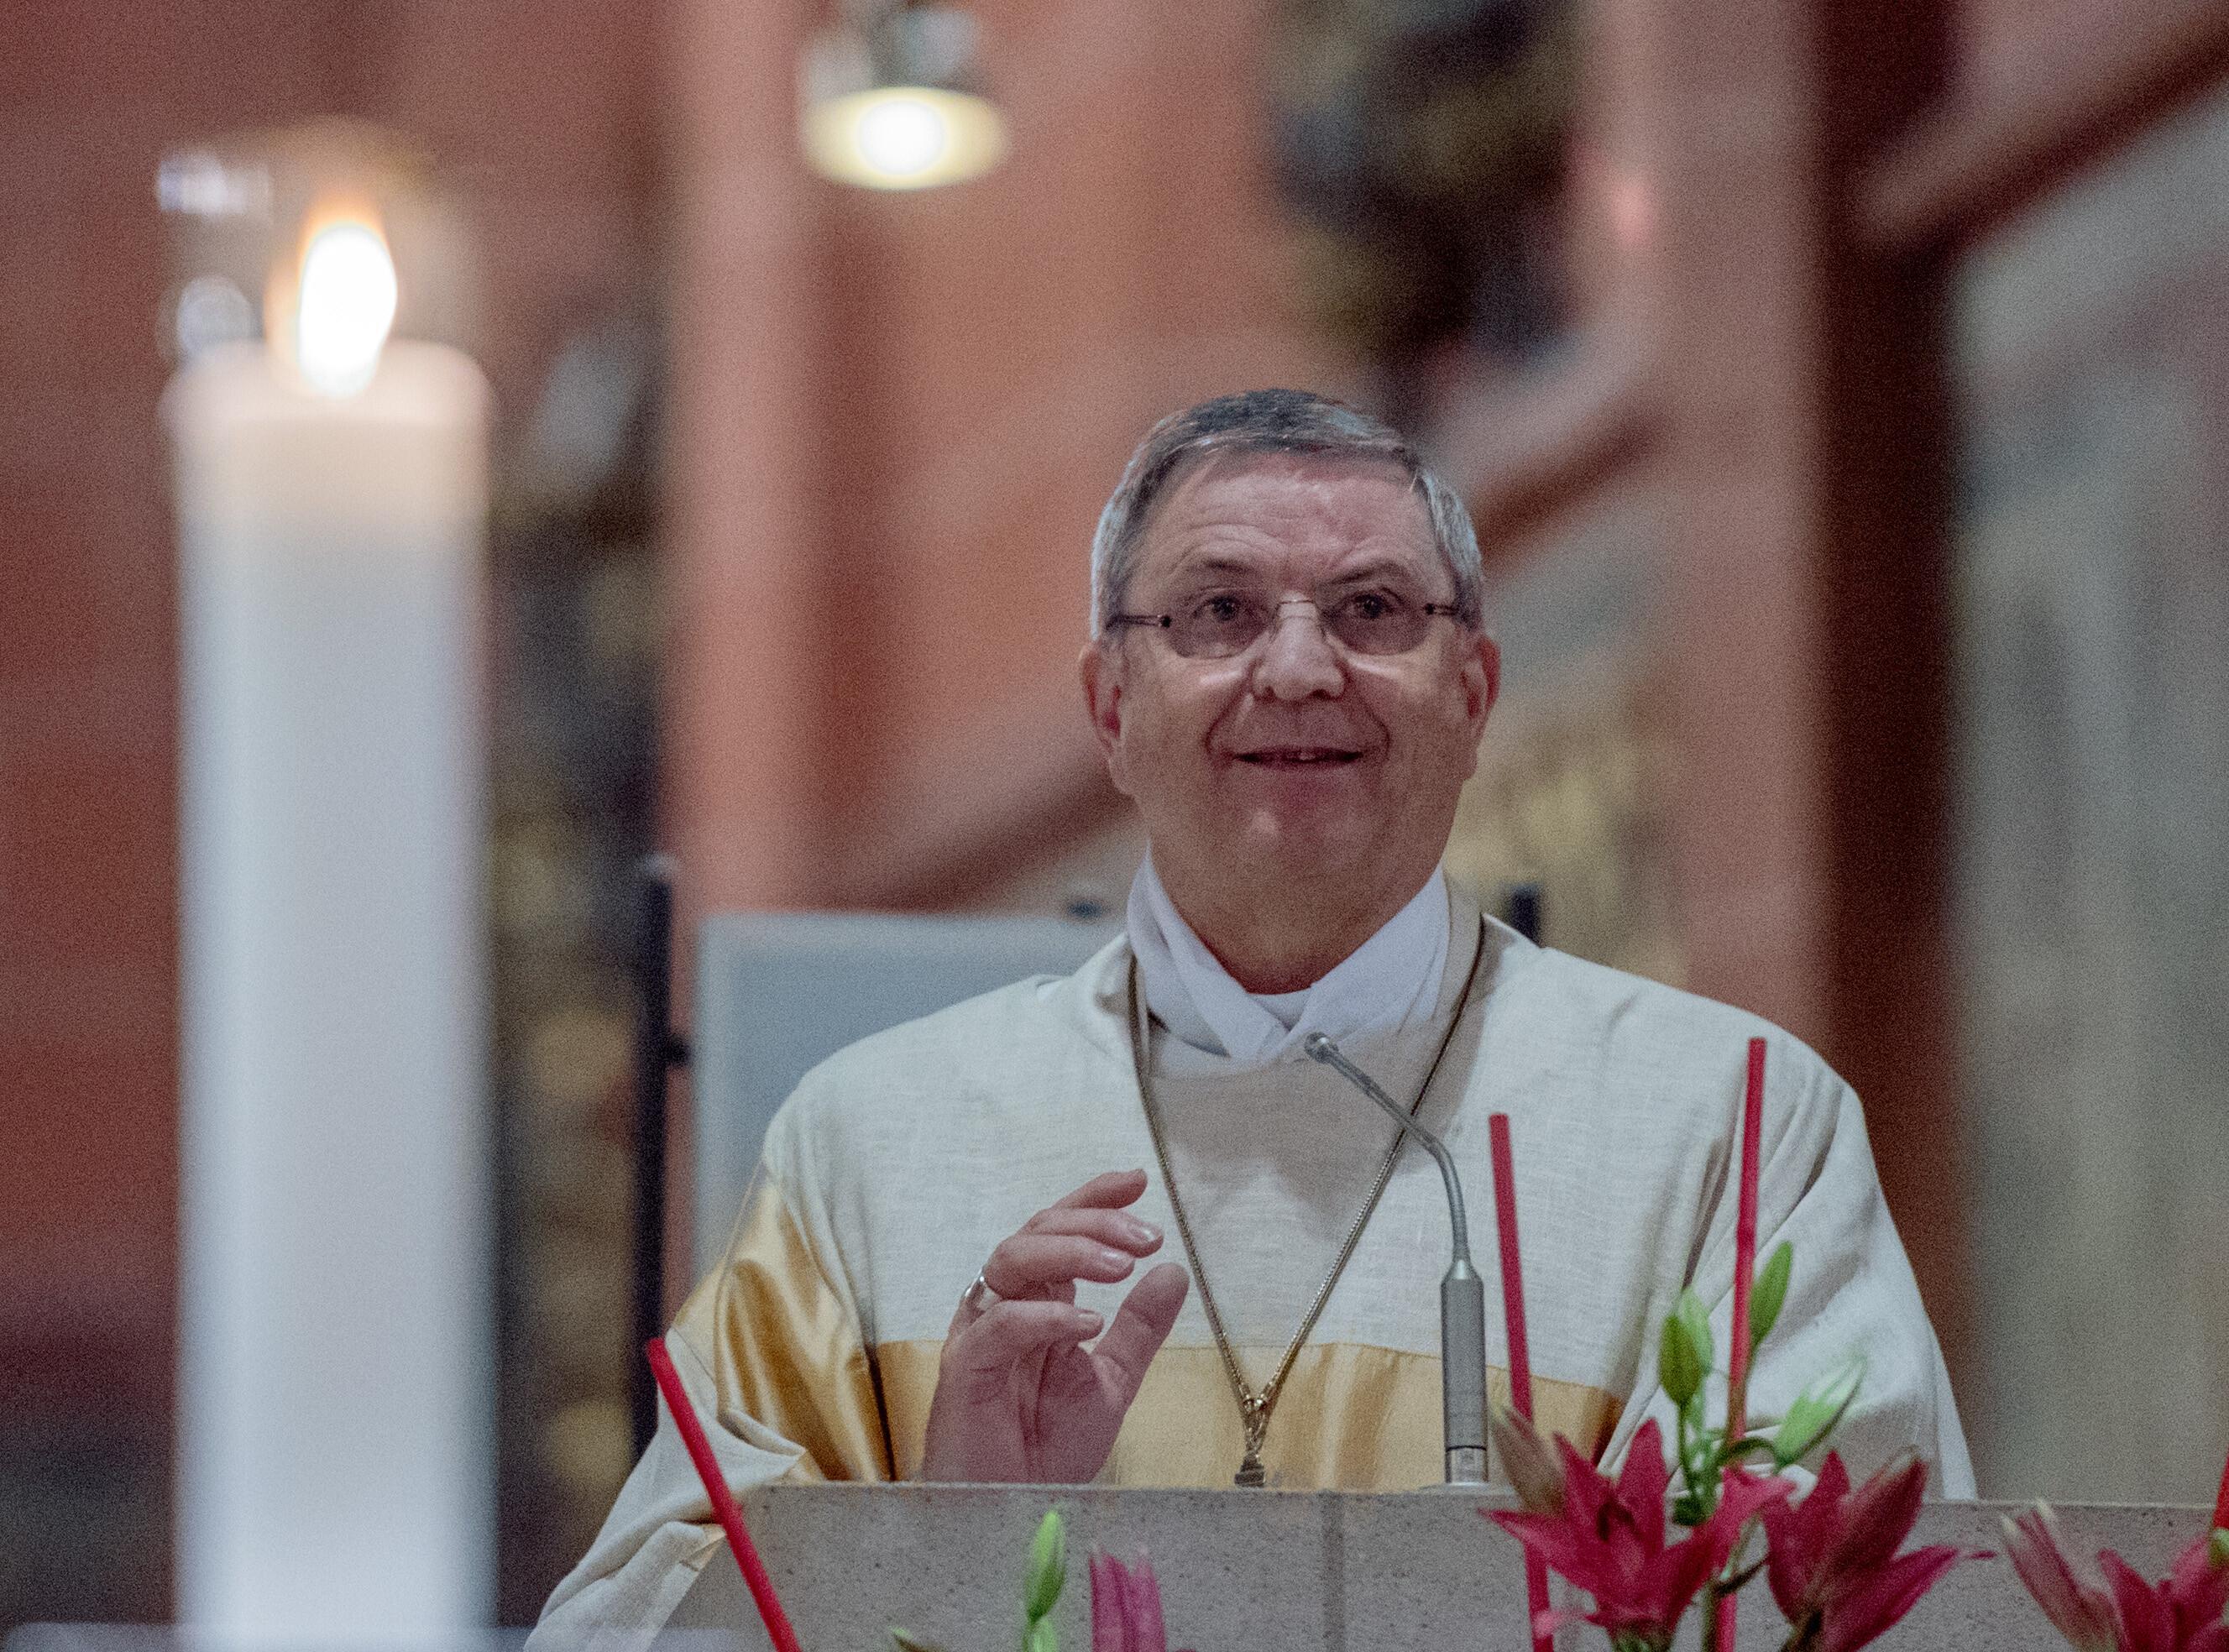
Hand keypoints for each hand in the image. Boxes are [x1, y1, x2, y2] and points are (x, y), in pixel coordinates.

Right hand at [918, 1168, 1189, 1482]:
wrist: (1010, 1515)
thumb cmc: (1046, 1451)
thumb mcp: (1110, 1382)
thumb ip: (1137, 1329)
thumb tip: (1174, 1271)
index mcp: (1034, 1302)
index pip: (1057, 1230)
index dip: (1093, 1199)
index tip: (1138, 1180)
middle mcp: (1002, 1305)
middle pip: (1037, 1233)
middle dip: (1095, 1224)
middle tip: (1147, 1237)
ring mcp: (980, 1333)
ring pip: (1012, 1261)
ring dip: (1071, 1254)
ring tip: (1123, 1268)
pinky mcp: (965, 1367)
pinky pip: (1001, 1325)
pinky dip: (1046, 1316)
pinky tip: (1089, 1323)